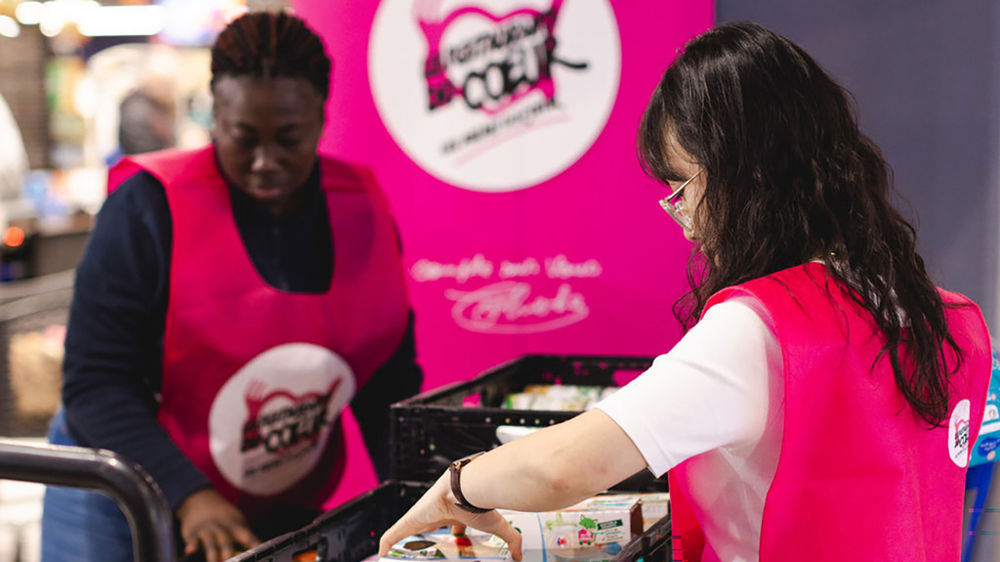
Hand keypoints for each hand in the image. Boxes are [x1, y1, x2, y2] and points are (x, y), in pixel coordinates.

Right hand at [176, 488, 260, 561]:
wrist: (200, 500)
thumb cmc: (223, 518)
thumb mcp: (236, 523)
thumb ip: (245, 538)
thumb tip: (256, 554)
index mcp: (236, 526)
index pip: (247, 536)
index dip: (254, 544)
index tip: (258, 552)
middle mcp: (222, 528)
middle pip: (226, 540)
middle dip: (228, 551)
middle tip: (233, 560)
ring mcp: (207, 530)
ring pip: (210, 542)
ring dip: (212, 553)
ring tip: (215, 561)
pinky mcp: (192, 532)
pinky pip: (192, 539)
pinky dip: (191, 545)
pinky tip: (191, 551)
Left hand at [378, 473, 522, 560]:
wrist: (467, 488)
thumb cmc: (481, 504)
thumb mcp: (497, 526)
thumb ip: (512, 540)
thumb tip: (522, 556)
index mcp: (458, 513)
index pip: (453, 525)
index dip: (452, 535)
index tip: (454, 544)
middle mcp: (438, 513)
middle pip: (428, 529)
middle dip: (426, 541)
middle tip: (426, 554)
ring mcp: (422, 516)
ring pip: (408, 532)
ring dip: (404, 544)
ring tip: (401, 558)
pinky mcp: (409, 519)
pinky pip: (393, 535)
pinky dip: (387, 544)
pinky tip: (383, 555)